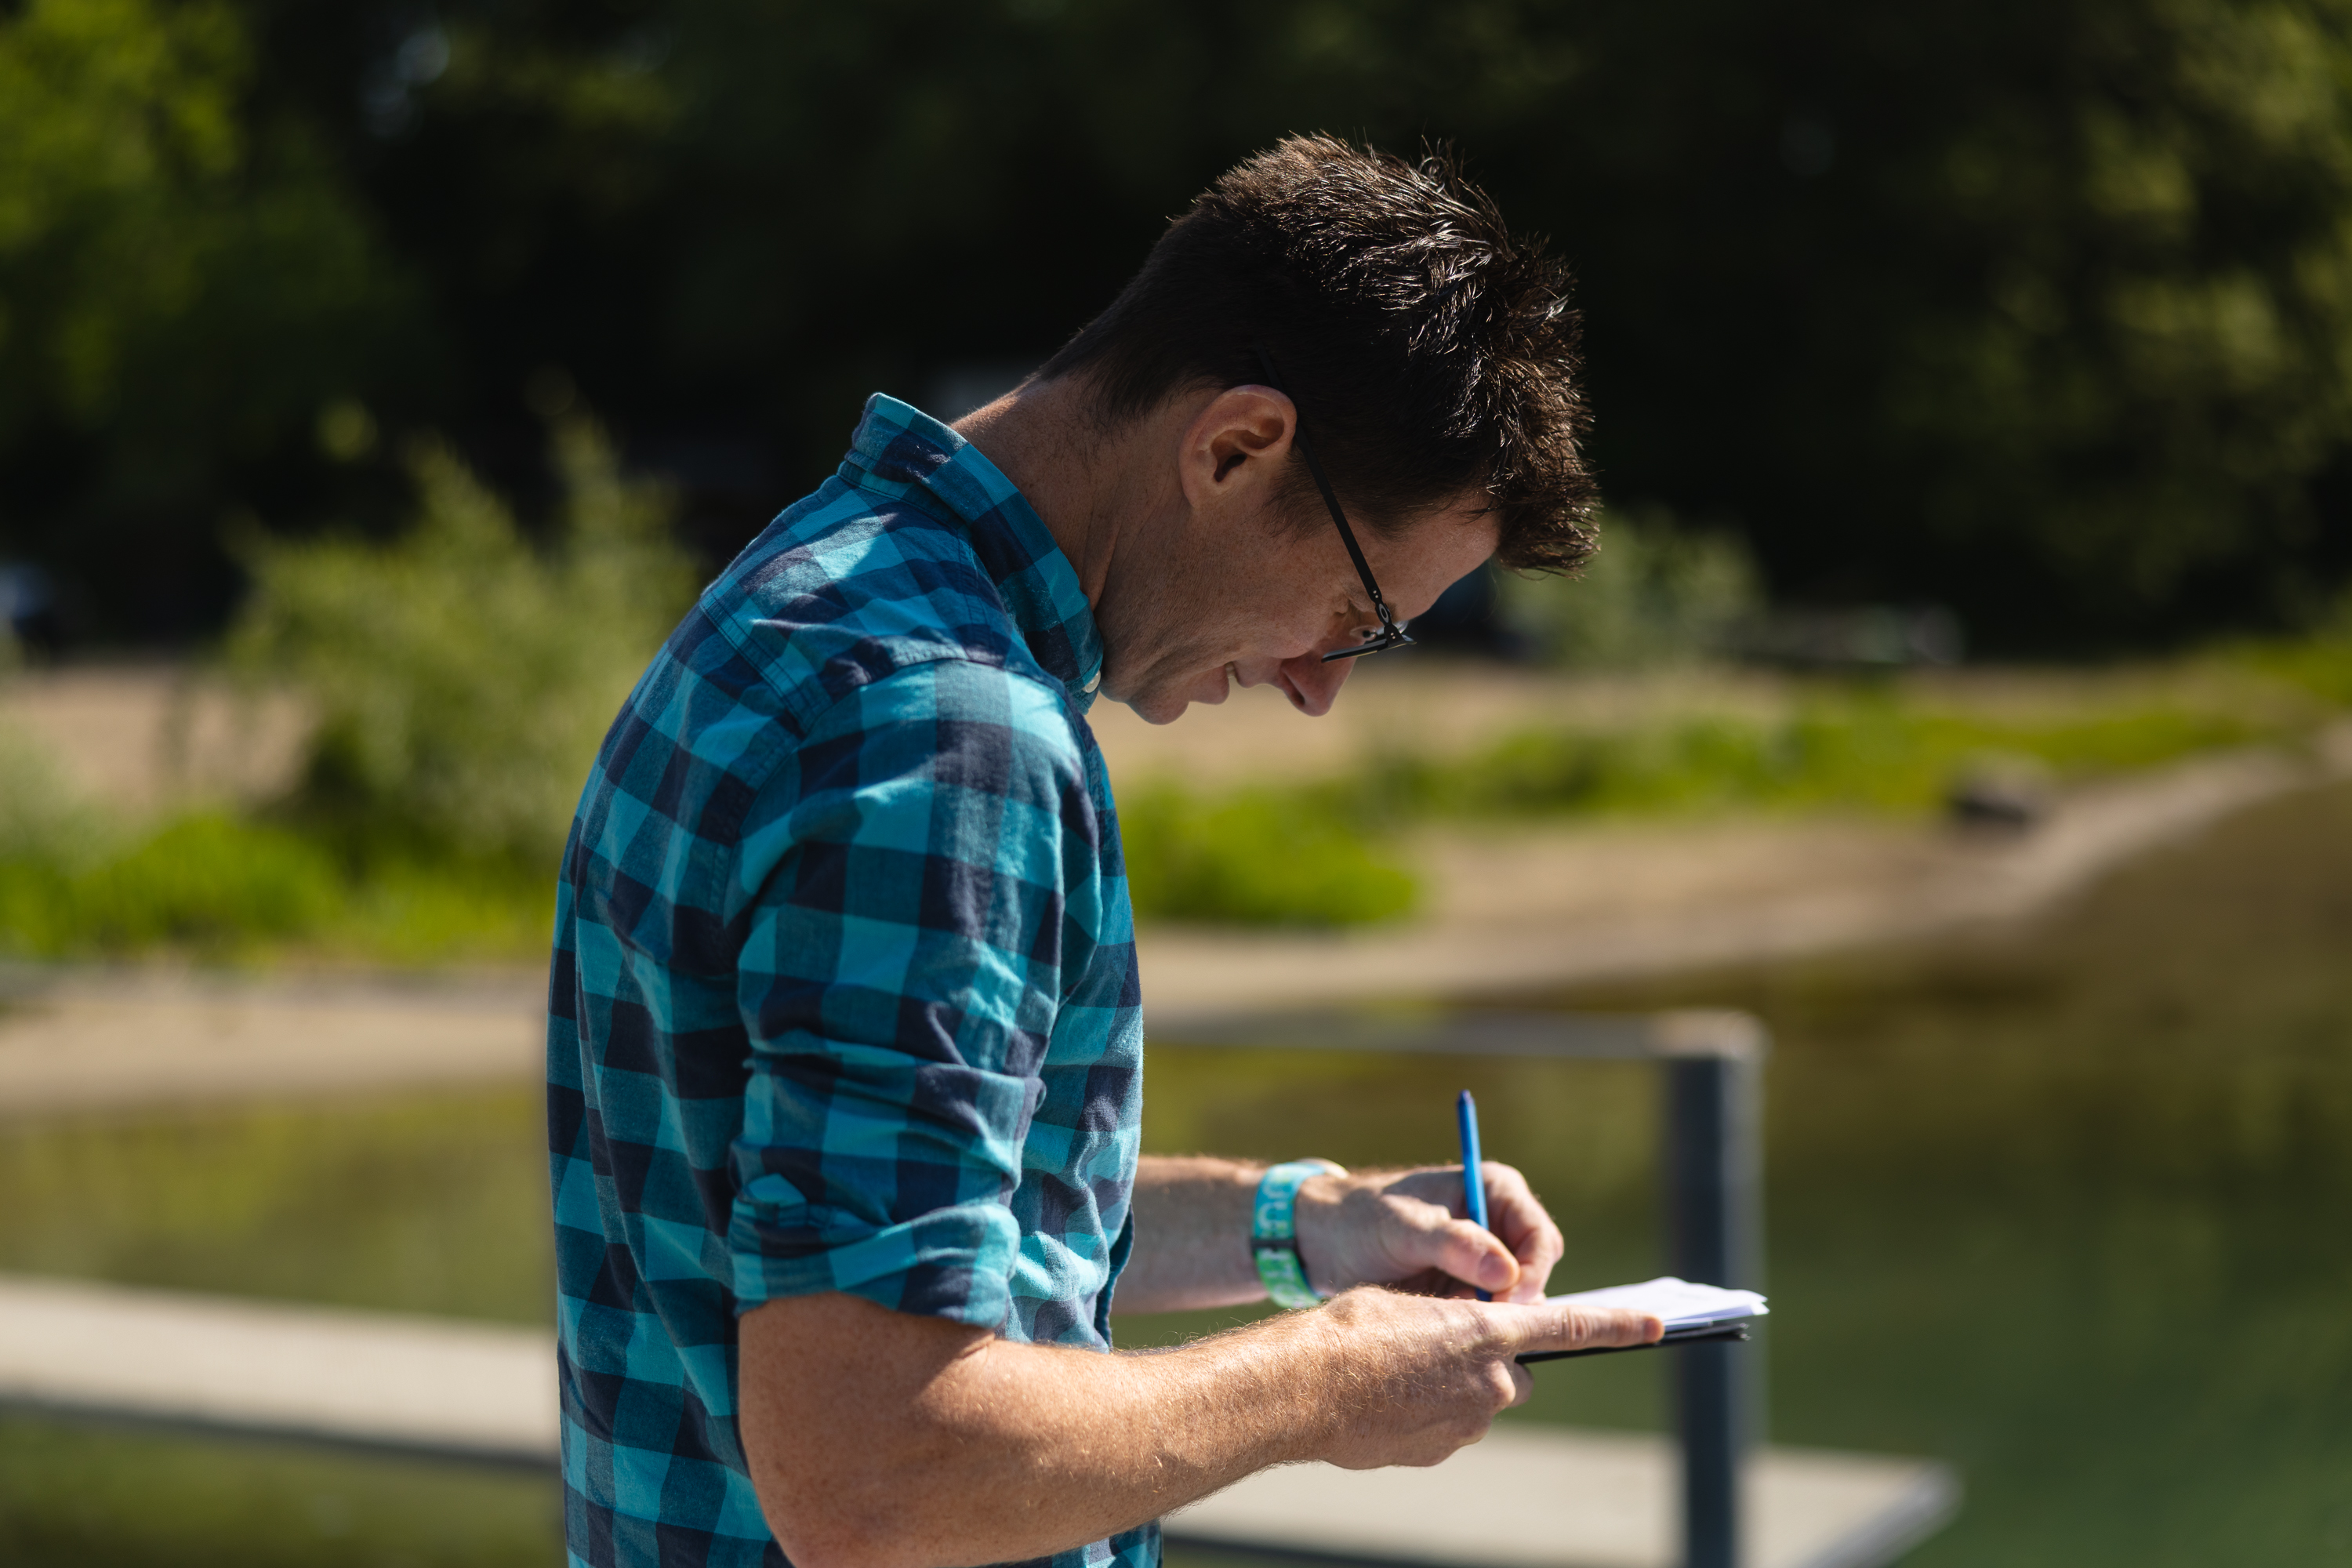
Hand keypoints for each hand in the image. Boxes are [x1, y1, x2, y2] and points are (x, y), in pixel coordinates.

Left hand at [1293, 1163, 1565, 1303]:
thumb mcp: (1405, 1229)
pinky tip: (1440, 1328)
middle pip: (1535, 1273)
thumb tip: (1506, 1273)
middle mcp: (1499, 1223)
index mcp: (1496, 1190)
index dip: (1531, 1274)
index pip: (1540, 1238)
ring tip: (1448, 1322)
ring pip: (1514, 1300)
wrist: (1324, 1240)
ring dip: (1489, 1316)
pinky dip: (1471, 1325)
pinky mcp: (1468, 1287)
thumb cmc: (1363, 1219)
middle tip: (1477, 1324)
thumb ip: (1455, 1245)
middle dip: (1512, 1301)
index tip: (1504, 1305)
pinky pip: (1488, 1315)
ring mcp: (1485, 1258)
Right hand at [1310, 1287, 1660, 1468]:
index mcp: (1487, 1330)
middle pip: (1514, 1373)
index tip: (1658, 1324)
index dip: (1618, 1325)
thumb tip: (1460, 1343)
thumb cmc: (1349, 1327)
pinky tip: (1384, 1402)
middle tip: (1437, 1350)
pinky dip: (1427, 1415)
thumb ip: (1451, 1319)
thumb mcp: (1408, 1301)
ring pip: (1478, 1402)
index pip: (1569, 1327)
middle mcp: (1491, 1379)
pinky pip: (1447, 1427)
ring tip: (1396, 1375)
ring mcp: (1468, 1421)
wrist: (1305, 1386)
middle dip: (1490, 1364)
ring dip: (1454, 1389)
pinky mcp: (1440, 1449)